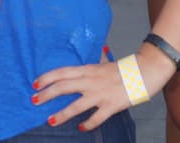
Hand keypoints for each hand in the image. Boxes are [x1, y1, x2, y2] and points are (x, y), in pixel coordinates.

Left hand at [33, 49, 173, 131]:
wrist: (145, 71)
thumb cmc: (124, 68)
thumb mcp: (104, 62)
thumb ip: (96, 61)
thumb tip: (97, 51)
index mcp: (87, 70)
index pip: (62, 72)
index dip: (46, 78)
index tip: (34, 84)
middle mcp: (91, 81)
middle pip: (63, 87)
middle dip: (47, 94)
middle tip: (34, 101)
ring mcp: (101, 94)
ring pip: (77, 105)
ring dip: (62, 114)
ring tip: (50, 120)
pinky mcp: (112, 105)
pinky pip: (97, 117)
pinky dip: (88, 123)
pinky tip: (81, 127)